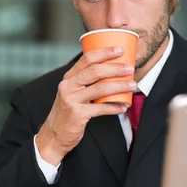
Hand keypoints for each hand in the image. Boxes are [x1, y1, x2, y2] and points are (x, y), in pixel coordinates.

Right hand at [35, 47, 136, 166]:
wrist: (53, 136)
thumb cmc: (67, 113)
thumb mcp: (72, 93)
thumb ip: (86, 84)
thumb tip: (111, 74)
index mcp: (69, 78)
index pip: (87, 59)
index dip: (105, 52)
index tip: (120, 50)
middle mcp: (68, 86)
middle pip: (95, 71)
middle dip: (115, 68)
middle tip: (130, 68)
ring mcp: (71, 100)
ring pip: (100, 88)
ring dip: (119, 86)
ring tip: (132, 85)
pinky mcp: (77, 114)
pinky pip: (100, 108)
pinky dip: (114, 107)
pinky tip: (123, 106)